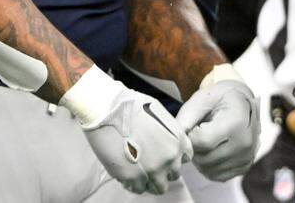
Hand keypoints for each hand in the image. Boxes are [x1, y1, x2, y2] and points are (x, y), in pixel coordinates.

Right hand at [62, 67, 192, 194]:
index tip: (164, 155)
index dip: (175, 157)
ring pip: (159, 188)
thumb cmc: (132, 105)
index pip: (186, 158)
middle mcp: (170, 158)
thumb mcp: (160, 114)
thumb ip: (168, 133)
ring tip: (138, 171)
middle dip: (164, 171)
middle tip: (149, 164)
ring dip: (150, 181)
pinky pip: (139, 189)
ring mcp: (153, 170)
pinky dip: (134, 184)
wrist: (108, 110)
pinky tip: (127, 172)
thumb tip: (165, 143)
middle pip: (174, 175)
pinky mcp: (133, 179)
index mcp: (179, 140)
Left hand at [175, 65, 259, 181]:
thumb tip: (173, 141)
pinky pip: (217, 175)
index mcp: (236, 122)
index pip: (203, 141)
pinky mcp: (245, 167)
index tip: (192, 127)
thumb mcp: (202, 99)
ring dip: (200, 159)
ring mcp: (247, 157)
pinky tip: (212, 150)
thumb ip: (186, 118)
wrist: (242, 102)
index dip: (190, 136)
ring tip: (205, 141)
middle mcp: (245, 143)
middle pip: (205, 159)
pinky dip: (208, 166)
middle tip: (197, 133)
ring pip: (208, 170)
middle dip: (194, 149)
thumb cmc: (220, 98)